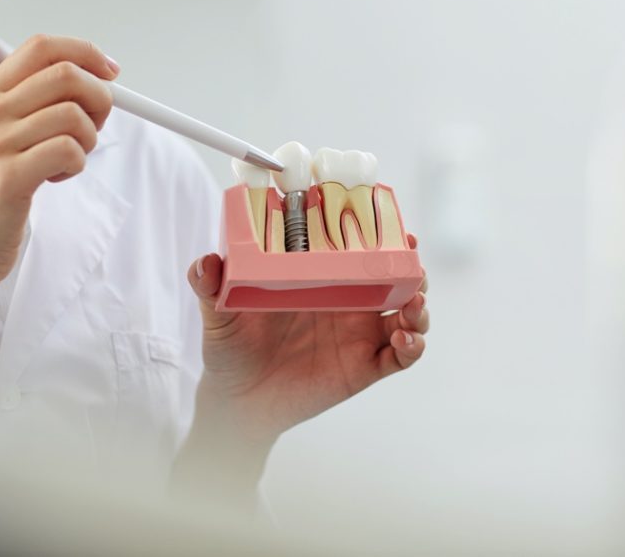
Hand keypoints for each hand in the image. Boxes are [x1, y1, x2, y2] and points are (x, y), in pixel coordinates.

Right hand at [0, 35, 118, 289]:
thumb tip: (98, 83)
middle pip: (67, 74)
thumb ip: (37, 107)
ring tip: (66, 162)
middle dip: (99, 100)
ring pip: (74, 115)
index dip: (86, 53)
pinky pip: (69, 150)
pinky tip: (54, 179)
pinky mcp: (7, 176)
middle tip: (92, 130)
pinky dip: (76, 165)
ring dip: (87, 140)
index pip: (43, 46)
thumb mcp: (3, 138)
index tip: (111, 72)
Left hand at [186, 235, 429, 450]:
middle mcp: (348, 301)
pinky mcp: (365, 366)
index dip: (382, 233)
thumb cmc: (231, 349)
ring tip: (412, 305)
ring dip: (419, 305)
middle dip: (412, 266)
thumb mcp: (219, 313)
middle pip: (395, 276)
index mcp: (322, 278)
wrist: (237, 401)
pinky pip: (401, 355)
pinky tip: (404, 338)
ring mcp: (360, 333)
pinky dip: (413, 344)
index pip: (360, 248)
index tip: (392, 223)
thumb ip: (210, 286)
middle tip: (412, 261)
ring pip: (408, 312)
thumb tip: (205, 262)